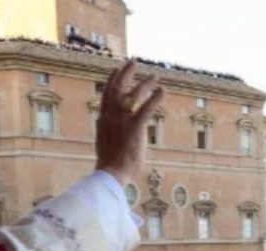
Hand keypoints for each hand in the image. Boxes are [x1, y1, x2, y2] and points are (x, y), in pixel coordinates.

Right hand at [95, 60, 163, 184]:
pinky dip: (155, 98)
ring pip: (134, 94)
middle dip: (126, 72)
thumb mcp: (104, 142)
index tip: (116, 69)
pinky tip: (162, 91)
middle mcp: (111, 116)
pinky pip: (146, 109)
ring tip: (155, 77)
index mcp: (103, 119)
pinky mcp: (134, 128)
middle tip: (134, 61)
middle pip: (118, 87)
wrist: (110, 174)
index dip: (112, 79)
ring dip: (145, 83)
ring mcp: (122, 121)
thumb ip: (106, 130)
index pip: (106, 93)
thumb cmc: (109, 164)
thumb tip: (103, 126)